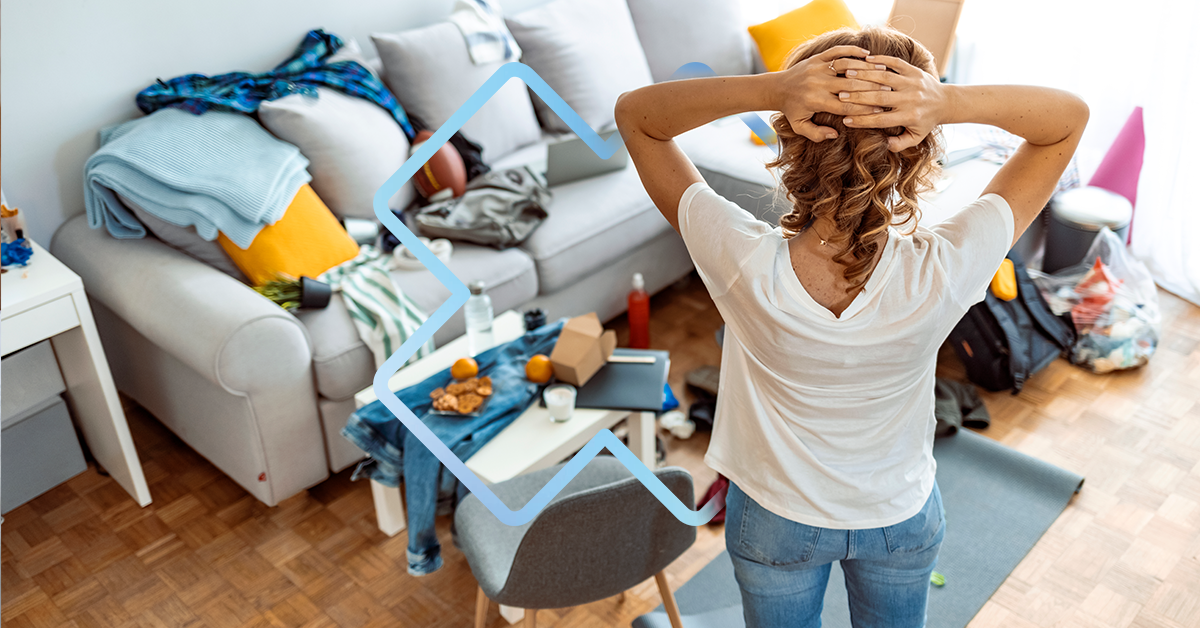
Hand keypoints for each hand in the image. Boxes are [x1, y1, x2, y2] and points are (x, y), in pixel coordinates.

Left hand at [773, 45, 896, 141]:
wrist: (777, 88)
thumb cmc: (792, 110)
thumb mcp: (800, 126)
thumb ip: (816, 134)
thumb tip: (834, 135)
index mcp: (816, 102)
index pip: (846, 107)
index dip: (864, 110)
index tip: (881, 111)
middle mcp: (818, 84)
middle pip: (851, 86)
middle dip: (871, 89)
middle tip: (889, 91)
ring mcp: (818, 68)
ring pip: (847, 66)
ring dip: (866, 68)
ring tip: (883, 71)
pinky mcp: (817, 57)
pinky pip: (837, 51)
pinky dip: (853, 51)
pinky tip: (867, 54)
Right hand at [836, 54, 948, 150]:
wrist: (945, 102)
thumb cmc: (925, 121)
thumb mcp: (915, 137)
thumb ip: (899, 144)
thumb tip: (883, 145)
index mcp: (909, 116)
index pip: (880, 120)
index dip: (862, 120)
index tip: (845, 120)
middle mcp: (910, 99)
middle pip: (879, 97)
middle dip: (858, 96)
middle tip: (840, 95)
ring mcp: (912, 82)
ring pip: (884, 78)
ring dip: (864, 75)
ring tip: (847, 74)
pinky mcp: (914, 70)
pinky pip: (895, 63)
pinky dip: (881, 60)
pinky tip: (866, 59)